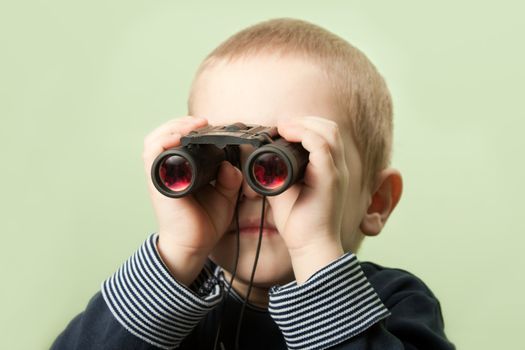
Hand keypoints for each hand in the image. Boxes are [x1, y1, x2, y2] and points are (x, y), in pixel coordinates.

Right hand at [142, 116, 242, 284]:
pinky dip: (164, 141)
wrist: (193, 246)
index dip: (190, 128)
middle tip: (202, 122)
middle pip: (164, 134)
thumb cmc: (205, 223)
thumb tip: (230, 165)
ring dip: (173, 128)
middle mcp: (167, 170)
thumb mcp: (225, 196)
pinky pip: (152, 153)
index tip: (211, 125)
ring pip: (155, 139)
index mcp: (182, 170)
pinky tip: (180, 137)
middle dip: (182, 123)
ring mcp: (159, 174)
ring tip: (193, 126)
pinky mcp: (156, 181)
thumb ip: (229, 179)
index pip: (178, 140)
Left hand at [267, 116, 347, 282]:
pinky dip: (303, 134)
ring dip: (303, 123)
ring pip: (328, 131)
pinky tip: (286, 133)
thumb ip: (277, 172)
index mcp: (329, 168)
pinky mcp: (330, 178)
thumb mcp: (284, 189)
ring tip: (283, 126)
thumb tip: (260, 158)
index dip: (305, 125)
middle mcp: (337, 166)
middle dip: (305, 120)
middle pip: (329, 127)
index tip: (282, 128)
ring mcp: (336, 171)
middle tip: (282, 125)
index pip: (325, 134)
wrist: (310, 246)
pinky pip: (321, 146)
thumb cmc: (299, 222)